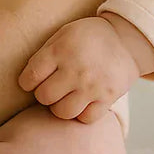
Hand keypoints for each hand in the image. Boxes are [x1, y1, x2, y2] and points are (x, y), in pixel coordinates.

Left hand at [18, 16, 140, 122]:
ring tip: (65, 97)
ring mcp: (92, 85)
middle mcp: (75, 70)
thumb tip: (27, 80)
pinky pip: (86, 118)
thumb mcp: (62, 35)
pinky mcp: (108, 97)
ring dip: (60, 107)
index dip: (27, 82)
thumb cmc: (87, 38)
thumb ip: (44, 55)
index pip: (31, 77)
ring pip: (63, 112)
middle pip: (44, 97)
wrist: (126, 40)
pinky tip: (82, 103)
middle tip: (51, 88)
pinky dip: (81, 114)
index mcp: (60, 51)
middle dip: (43, 94)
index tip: (31, 81)